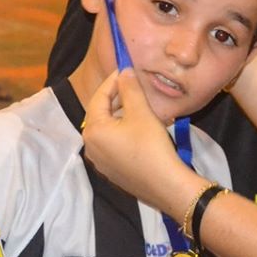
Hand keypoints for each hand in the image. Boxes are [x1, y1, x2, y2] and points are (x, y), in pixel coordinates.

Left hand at [82, 69, 195, 214]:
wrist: (166, 186)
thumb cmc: (152, 147)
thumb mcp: (142, 113)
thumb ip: (130, 90)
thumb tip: (124, 71)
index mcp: (93, 130)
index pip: (98, 98)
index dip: (112, 81)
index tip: (126, 69)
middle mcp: (90, 146)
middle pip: (100, 115)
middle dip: (117, 99)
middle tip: (134, 88)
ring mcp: (100, 162)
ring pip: (108, 131)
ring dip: (121, 116)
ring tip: (140, 107)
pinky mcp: (112, 172)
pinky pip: (114, 145)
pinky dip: (124, 133)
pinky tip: (141, 130)